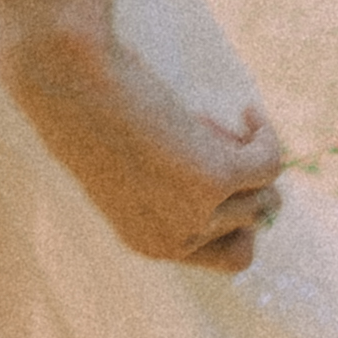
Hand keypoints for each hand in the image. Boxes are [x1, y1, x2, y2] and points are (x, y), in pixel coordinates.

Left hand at [1, 13, 287, 275]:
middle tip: (218, 146)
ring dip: (249, 155)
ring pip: (265, 197)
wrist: (67, 79)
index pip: (227, 257)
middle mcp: (173, 241)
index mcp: (150, 243)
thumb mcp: (141, 162)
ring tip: (207, 120)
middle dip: (249, 190)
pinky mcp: (214, 179)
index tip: (223, 171)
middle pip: (252, 231)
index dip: (238, 216)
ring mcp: (194, 215)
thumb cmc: (93, 111)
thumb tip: (265, 191)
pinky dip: (266, 135)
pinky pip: (270, 163)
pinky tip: (245, 110)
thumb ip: (186, 181)